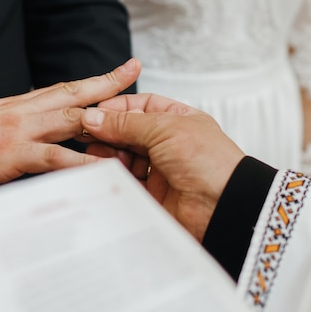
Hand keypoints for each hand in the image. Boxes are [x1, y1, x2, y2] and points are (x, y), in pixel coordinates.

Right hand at [0, 59, 140, 198]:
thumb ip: (13, 131)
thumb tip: (35, 142)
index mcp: (15, 107)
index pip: (60, 90)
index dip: (90, 82)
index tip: (115, 72)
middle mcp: (20, 112)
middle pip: (72, 93)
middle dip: (107, 83)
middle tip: (134, 71)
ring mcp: (16, 131)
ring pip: (69, 118)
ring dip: (104, 118)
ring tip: (135, 121)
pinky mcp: (8, 155)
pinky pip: (51, 157)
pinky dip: (79, 162)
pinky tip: (101, 167)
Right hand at [81, 93, 243, 240]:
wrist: (223, 206)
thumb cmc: (208, 161)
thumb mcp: (164, 129)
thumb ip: (126, 123)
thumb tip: (94, 117)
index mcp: (178, 120)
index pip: (142, 106)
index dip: (117, 107)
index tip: (94, 112)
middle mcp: (169, 143)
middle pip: (129, 132)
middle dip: (108, 132)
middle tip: (87, 134)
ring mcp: (160, 169)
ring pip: (124, 157)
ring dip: (109, 154)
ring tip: (97, 154)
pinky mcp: (152, 194)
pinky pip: (126, 181)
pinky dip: (113, 176)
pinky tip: (103, 171)